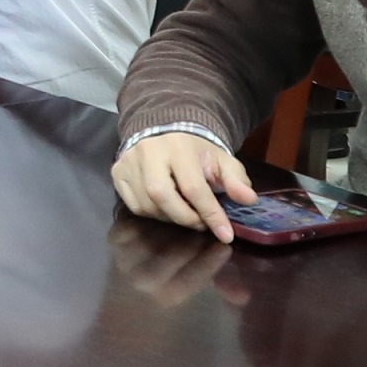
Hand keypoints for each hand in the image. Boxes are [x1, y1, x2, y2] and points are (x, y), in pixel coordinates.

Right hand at [115, 124, 253, 237]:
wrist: (165, 132)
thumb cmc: (196, 152)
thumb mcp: (221, 161)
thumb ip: (236, 179)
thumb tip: (249, 199)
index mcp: (179, 146)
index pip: (193, 187)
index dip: (210, 214)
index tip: (225, 234)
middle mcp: (149, 151)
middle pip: (162, 196)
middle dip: (185, 218)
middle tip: (201, 224)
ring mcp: (129, 162)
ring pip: (146, 205)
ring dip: (169, 218)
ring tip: (185, 214)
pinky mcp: (117, 172)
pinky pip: (133, 205)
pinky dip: (152, 214)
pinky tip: (165, 208)